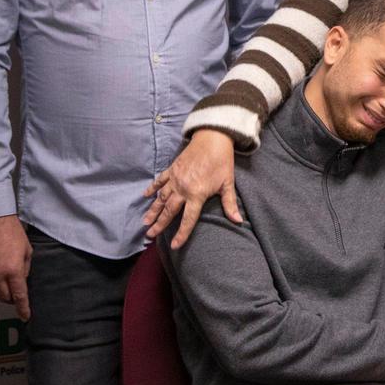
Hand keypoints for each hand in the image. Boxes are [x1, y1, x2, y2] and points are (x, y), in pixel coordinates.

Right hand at [0, 215, 32, 320]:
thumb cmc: (11, 231)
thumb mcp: (27, 250)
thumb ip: (25, 268)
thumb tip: (22, 280)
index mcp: (13, 270)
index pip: (19, 296)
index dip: (23, 308)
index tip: (25, 316)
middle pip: (3, 297)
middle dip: (11, 298)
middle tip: (14, 294)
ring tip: (3, 284)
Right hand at [143, 129, 239, 248]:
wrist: (213, 138)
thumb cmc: (222, 161)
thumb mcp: (228, 183)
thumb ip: (229, 204)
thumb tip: (238, 221)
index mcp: (197, 194)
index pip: (188, 219)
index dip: (181, 234)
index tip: (175, 245)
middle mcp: (183, 188)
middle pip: (169, 211)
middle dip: (159, 224)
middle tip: (149, 235)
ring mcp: (175, 178)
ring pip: (161, 198)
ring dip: (153, 210)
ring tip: (145, 221)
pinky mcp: (172, 169)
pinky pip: (160, 181)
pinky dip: (152, 189)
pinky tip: (145, 196)